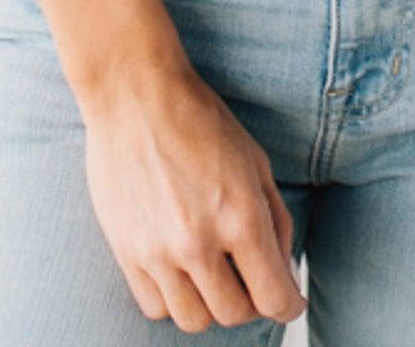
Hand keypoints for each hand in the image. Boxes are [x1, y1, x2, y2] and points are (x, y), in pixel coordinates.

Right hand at [81, 57, 305, 330]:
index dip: (288, 304)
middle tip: (249, 274)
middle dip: (251, 300)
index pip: (273, 298)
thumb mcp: (255, 161)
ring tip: (212, 271)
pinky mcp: (125, 252)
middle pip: (234, 315)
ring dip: (210, 303)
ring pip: (193, 320)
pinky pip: (155, 306)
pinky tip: (180, 267)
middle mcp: (198, 243)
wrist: (136, 94)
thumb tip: (283, 272)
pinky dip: (173, 297)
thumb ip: (275, 221)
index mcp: (240, 217)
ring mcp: (157, 252)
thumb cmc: (201, 120)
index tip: (288, 298)